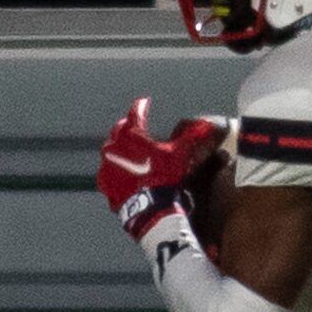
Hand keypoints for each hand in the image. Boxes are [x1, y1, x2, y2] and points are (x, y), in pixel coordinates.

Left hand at [97, 96, 229, 243]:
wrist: (149, 209)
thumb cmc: (164, 177)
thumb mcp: (180, 155)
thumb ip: (191, 137)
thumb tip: (206, 124)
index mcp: (131, 136)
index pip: (136, 114)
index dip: (141, 106)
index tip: (144, 102)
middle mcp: (114, 148)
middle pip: (118, 130)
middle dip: (126, 126)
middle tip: (132, 125)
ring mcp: (107, 167)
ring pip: (110, 151)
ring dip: (119, 148)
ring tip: (127, 151)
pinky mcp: (105, 184)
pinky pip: (109, 172)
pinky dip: (115, 170)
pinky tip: (123, 173)